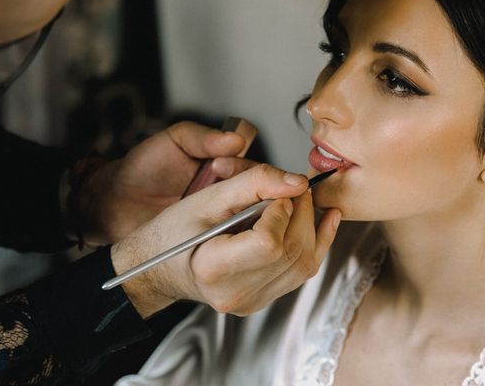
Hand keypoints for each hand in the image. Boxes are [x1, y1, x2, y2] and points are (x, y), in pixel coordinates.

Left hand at [75, 121, 253, 243]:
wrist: (114, 205)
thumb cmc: (142, 169)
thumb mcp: (172, 142)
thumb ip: (203, 137)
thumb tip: (236, 140)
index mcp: (226, 164)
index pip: (255, 167)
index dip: (246, 168)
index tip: (222, 166)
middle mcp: (229, 191)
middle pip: (259, 194)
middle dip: (244, 188)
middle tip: (215, 178)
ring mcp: (223, 217)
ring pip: (250, 218)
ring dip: (241, 215)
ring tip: (214, 208)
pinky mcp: (212, 240)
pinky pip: (233, 240)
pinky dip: (234, 238)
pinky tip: (223, 234)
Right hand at [110, 164, 341, 317]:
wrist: (160, 266)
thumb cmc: (174, 231)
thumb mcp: (207, 197)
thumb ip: (253, 183)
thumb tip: (296, 182)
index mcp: (213, 268)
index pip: (269, 243)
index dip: (279, 211)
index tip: (273, 195)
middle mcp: (235, 293)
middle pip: (292, 251)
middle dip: (302, 212)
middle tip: (294, 190)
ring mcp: (252, 301)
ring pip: (305, 263)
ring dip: (312, 225)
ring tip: (302, 201)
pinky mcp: (264, 299)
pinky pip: (302, 272)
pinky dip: (316, 243)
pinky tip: (324, 221)